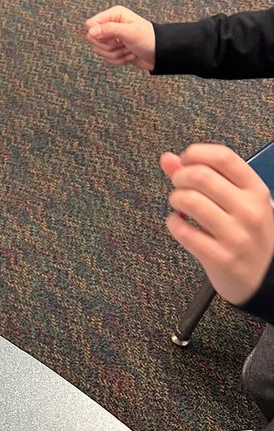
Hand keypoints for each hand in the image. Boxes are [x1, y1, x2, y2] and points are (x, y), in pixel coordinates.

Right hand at [85, 5, 155, 70]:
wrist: (161, 54)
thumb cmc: (149, 39)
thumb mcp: (129, 32)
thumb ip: (109, 29)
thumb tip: (91, 31)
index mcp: (113, 15)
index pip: (91, 24)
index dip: (99, 34)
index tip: (113, 38)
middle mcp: (111, 25)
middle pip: (92, 39)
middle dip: (109, 46)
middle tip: (123, 44)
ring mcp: (112, 38)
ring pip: (99, 50)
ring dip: (115, 54)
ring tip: (128, 49)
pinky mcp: (114, 49)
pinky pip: (106, 57)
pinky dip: (118, 60)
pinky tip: (129, 55)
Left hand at [161, 144, 273, 305]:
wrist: (266, 277)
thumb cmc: (248, 232)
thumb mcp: (238, 200)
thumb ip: (204, 175)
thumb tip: (167, 158)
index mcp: (256, 190)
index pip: (223, 157)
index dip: (195, 153)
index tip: (185, 160)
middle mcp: (249, 211)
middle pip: (200, 175)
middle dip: (180, 177)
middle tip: (179, 185)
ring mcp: (237, 236)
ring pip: (189, 201)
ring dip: (175, 199)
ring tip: (180, 205)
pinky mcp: (221, 258)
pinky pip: (182, 230)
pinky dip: (173, 224)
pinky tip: (181, 224)